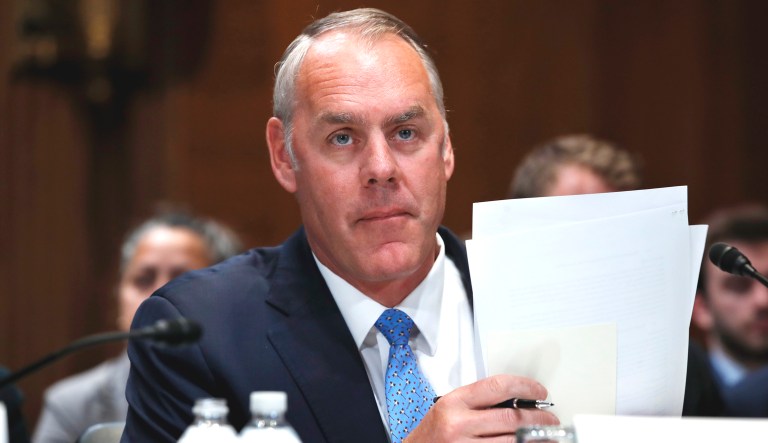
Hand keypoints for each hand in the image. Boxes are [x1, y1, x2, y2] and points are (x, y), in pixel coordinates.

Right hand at [405, 374, 558, 441]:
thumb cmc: (433, 432)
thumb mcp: (450, 408)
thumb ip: (479, 402)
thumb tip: (518, 400)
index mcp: (454, 403)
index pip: (498, 386)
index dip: (525, 387)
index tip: (538, 392)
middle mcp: (459, 425)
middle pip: (511, 418)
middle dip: (538, 418)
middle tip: (550, 418)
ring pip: (513, 441)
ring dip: (536, 438)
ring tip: (546, 435)